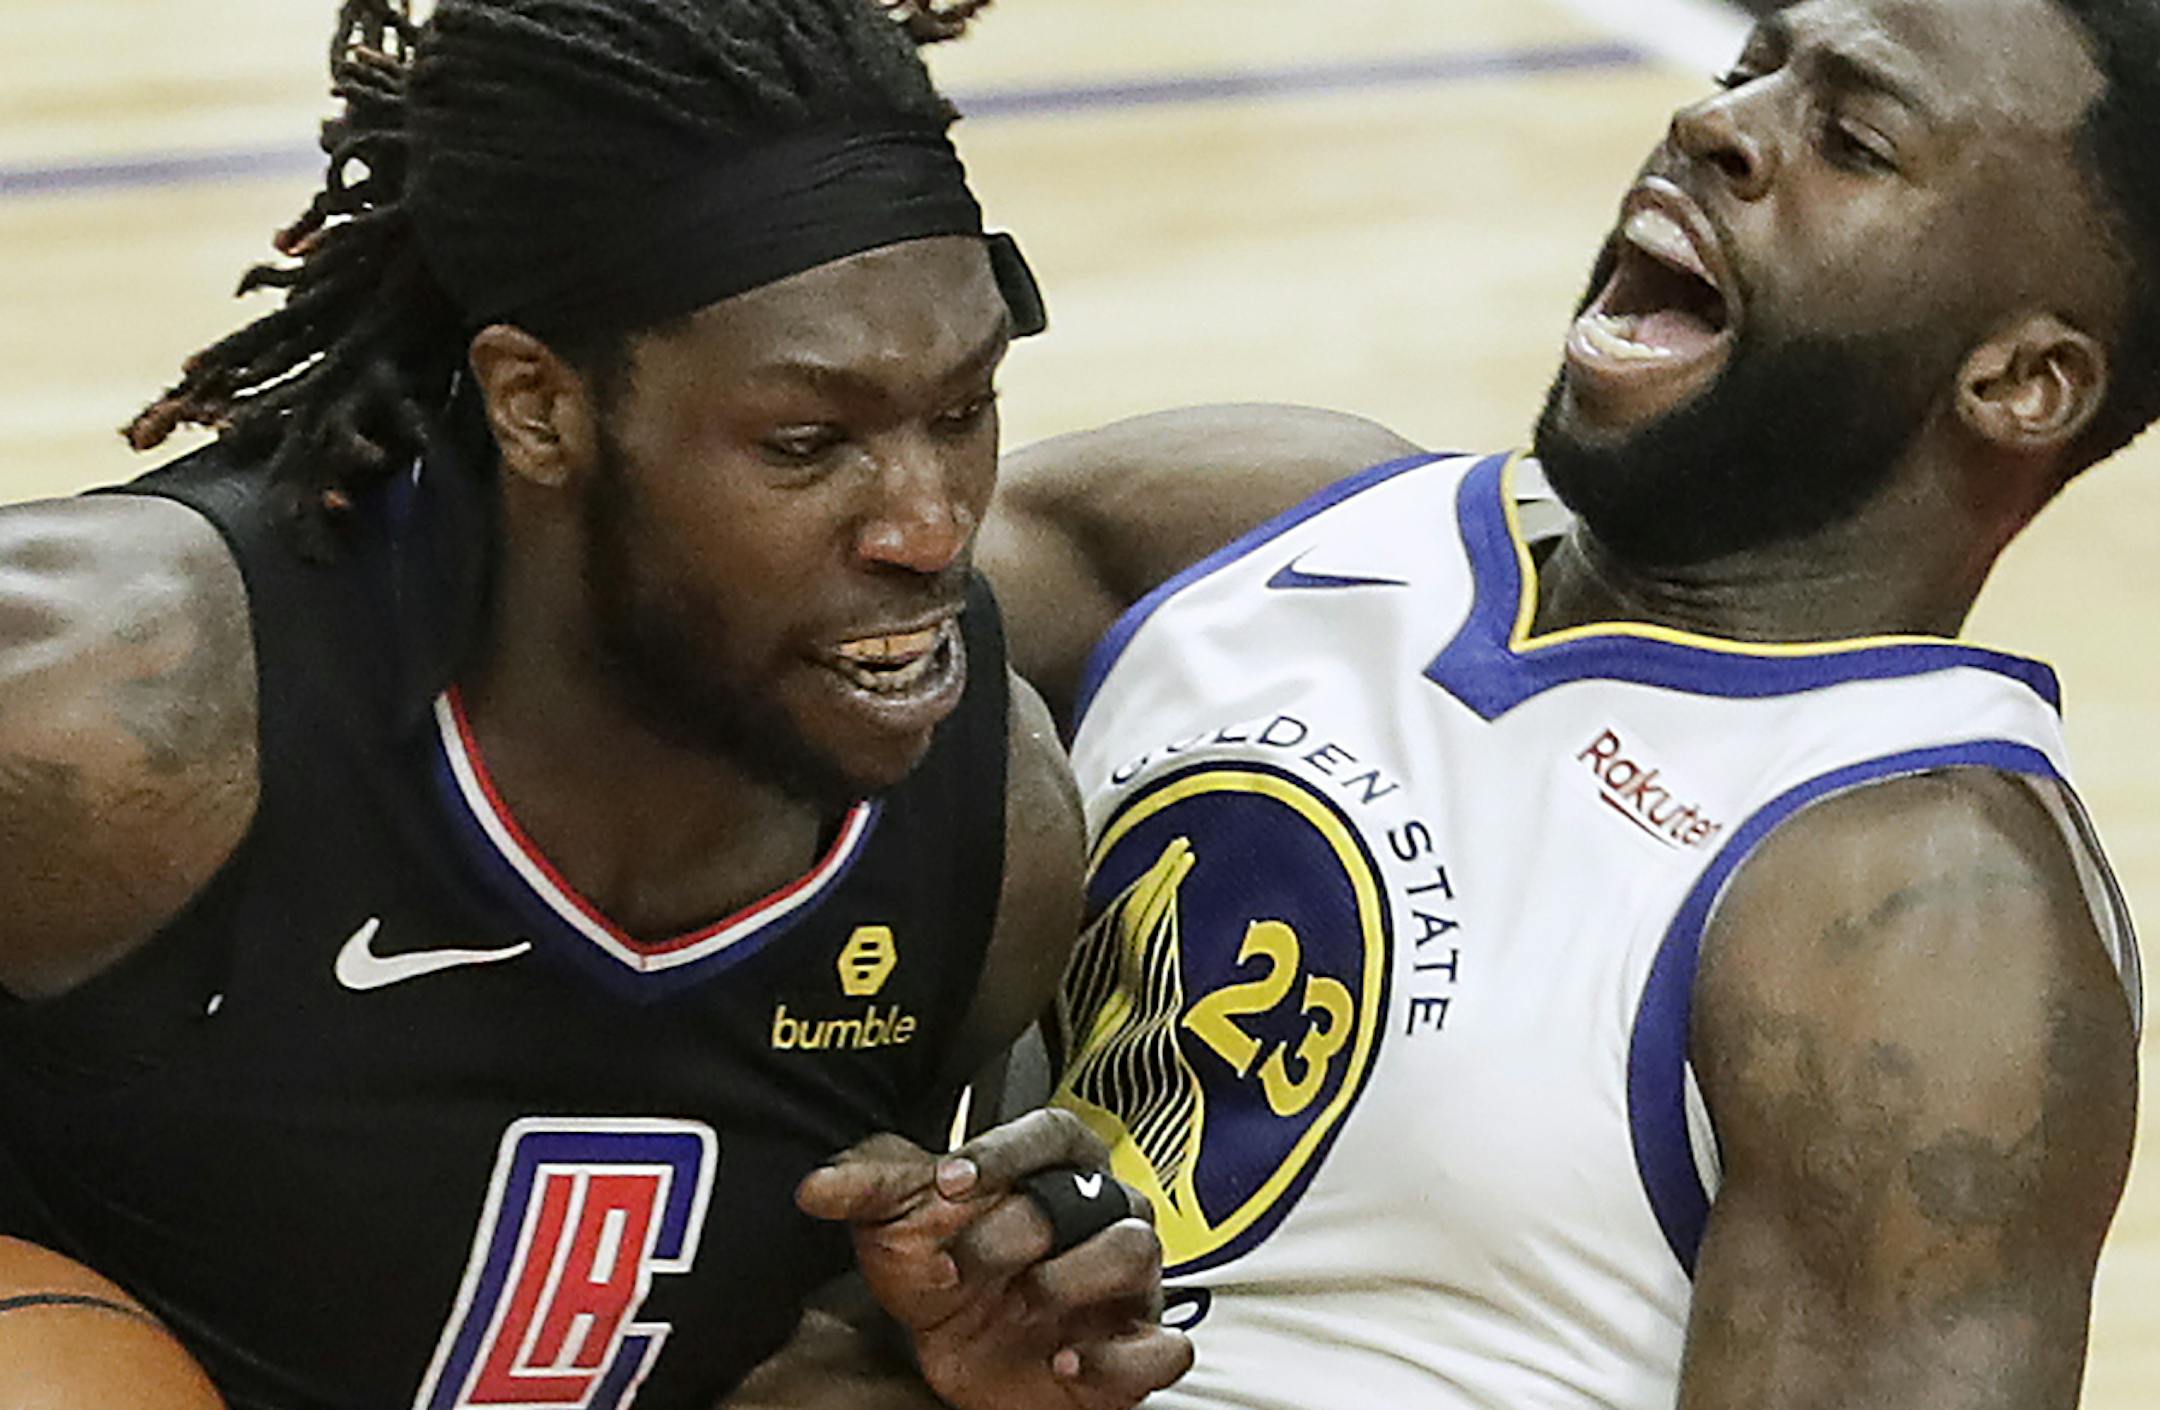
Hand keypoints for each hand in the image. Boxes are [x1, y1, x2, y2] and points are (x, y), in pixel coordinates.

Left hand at [796, 1109, 1192, 1409]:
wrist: (953, 1357)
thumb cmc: (939, 1271)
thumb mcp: (895, 1226)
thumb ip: (865, 1192)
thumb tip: (814, 1187)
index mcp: (1057, 1169)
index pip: (1055, 1133)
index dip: (1007, 1152)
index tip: (950, 1181)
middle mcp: (1104, 1216)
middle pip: (1088, 1195)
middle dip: (1019, 1224)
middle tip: (959, 1262)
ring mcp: (1127, 1285)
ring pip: (1137, 1251)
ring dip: (1076, 1276)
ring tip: (1021, 1303)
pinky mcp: (1136, 1351)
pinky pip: (1165, 1348)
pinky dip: (1121, 1357)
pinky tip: (1064, 1361)